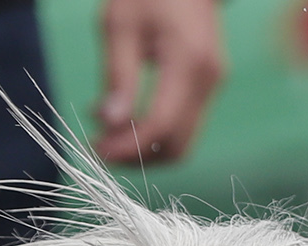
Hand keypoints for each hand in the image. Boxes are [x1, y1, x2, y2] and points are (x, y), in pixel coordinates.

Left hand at [94, 0, 223, 164]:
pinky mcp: (207, 88)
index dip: (127, 148)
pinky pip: (182, 126)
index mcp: (187, 62)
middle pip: (175, 146)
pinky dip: (152, 134)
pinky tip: (125, 120)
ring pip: (181, 143)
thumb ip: (117, 77)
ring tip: (106, 135)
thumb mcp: (119, 27)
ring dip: (142, 150)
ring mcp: (212, 86)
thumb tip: (111, 124)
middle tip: (97, 148)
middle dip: (134, 157)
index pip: (160, 125)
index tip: (95, 150)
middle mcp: (207, 81)